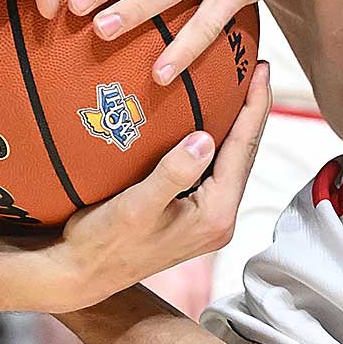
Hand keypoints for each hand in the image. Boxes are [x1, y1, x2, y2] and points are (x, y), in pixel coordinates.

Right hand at [31, 65, 272, 310]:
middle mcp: (219, 220)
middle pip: (244, 154)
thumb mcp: (136, 206)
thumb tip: (206, 138)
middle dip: (253, 111)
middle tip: (258, 68)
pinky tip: (211, 121)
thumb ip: (173, 173)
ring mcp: (207, 221)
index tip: (261, 69)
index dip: (254, 107)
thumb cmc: (103, 243)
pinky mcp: (192, 218)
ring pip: (231, 162)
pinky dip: (217, 141)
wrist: (81, 275)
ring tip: (243, 87)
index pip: (242, 150)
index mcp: (215, 215)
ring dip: (238, 125)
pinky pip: (214, 171)